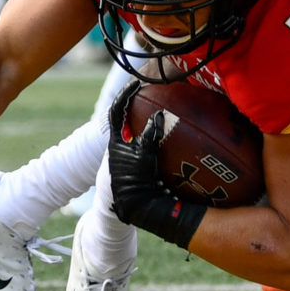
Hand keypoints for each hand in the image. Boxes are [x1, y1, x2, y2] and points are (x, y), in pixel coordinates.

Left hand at [106, 81, 205, 247]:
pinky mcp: (138, 164)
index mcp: (116, 140)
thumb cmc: (135, 180)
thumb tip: (159, 115)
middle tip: (150, 95)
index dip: (125, 95)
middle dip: (136, 106)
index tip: (137, 84)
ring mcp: (128, 156)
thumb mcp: (143, 154)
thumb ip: (151, 133)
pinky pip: (149, 144)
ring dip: (147, 121)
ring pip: (136, 132)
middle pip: (125, 119)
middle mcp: (120, 146)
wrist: (135, 206)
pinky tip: (173, 136)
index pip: (116, 110)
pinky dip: (158, 138)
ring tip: (162, 111)